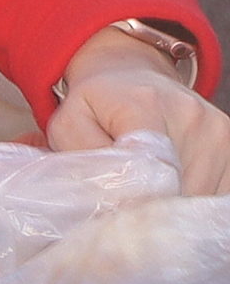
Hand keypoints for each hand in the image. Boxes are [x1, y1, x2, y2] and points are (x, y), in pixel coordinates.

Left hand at [49, 29, 229, 194]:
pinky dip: (191, 199)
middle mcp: (190, 115)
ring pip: (198, 195)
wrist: (132, 75)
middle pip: (176, 187)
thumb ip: (81, 157)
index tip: (118, 208)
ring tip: (145, 187)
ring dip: (171, 204)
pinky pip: (216, 192)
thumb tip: (109, 195)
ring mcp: (218, 131)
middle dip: (149, 204)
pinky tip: (169, 186)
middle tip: (125, 202)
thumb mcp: (69, 123)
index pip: (151, 164)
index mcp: (144, 104)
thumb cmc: (96, 105)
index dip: (135, 195)